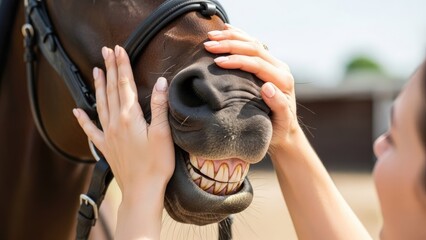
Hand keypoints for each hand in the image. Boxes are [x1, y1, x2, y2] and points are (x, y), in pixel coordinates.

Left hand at [73, 45, 174, 198]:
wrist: (142, 191)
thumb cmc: (156, 164)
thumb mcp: (163, 134)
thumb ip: (159, 107)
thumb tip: (161, 82)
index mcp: (130, 117)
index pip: (125, 85)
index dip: (122, 66)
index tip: (119, 50)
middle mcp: (115, 123)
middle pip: (111, 90)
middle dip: (110, 69)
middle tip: (106, 51)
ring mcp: (108, 135)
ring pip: (101, 104)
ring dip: (99, 86)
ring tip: (95, 70)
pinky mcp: (105, 147)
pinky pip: (91, 130)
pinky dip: (83, 119)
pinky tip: (77, 111)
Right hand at [204, 24, 300, 153]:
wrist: (285, 130)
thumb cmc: (279, 129)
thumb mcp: (281, 121)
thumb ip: (277, 104)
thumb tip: (267, 87)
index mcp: (283, 80)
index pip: (257, 63)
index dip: (237, 60)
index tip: (217, 61)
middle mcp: (280, 68)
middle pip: (254, 49)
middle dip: (230, 45)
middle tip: (208, 45)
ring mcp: (274, 64)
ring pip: (253, 43)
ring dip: (232, 37)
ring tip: (211, 36)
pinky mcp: (268, 64)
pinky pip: (253, 45)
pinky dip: (239, 36)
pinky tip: (226, 29)